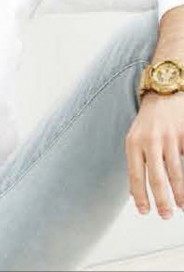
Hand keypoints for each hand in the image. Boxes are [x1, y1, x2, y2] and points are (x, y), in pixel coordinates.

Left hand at [125, 90, 183, 218]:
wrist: (163, 96)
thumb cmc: (147, 123)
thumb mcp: (134, 140)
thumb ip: (135, 163)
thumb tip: (133, 192)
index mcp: (133, 143)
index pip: (135, 175)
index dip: (139, 195)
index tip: (143, 212)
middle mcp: (150, 142)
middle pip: (156, 177)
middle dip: (161, 200)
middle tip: (165, 216)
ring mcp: (168, 139)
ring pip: (175, 172)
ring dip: (179, 193)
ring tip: (180, 206)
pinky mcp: (183, 136)